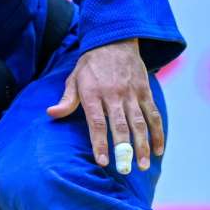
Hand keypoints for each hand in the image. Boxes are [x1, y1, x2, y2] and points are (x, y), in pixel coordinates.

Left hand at [45, 39, 164, 172]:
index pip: (97, 123)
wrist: (115, 40)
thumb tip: (51, 114)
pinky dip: (157, 132)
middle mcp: (114, 95)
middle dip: (123, 149)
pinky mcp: (145, 91)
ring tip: (144, 165)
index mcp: (93, 94)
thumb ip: (66, 100)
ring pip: (139, 123)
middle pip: (120, 126)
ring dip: (143, 145)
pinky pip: (153, 114)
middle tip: (125, 169)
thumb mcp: (74, 78)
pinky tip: (159, 149)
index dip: (99, 143)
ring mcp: (132, 93)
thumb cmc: (91, 65)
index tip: (102, 161)